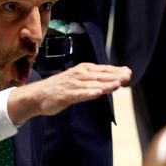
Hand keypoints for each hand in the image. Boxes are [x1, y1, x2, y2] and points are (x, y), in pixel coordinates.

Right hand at [7, 62, 131, 125]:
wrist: (37, 95)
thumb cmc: (60, 88)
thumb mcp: (79, 81)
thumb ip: (95, 80)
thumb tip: (114, 79)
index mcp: (82, 70)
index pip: (102, 69)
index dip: (115, 70)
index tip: (128, 72)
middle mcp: (78, 75)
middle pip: (99, 75)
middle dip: (114, 76)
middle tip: (127, 76)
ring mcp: (72, 85)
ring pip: (91, 84)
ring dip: (104, 84)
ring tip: (117, 84)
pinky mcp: (65, 95)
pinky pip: (79, 94)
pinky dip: (89, 93)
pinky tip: (98, 93)